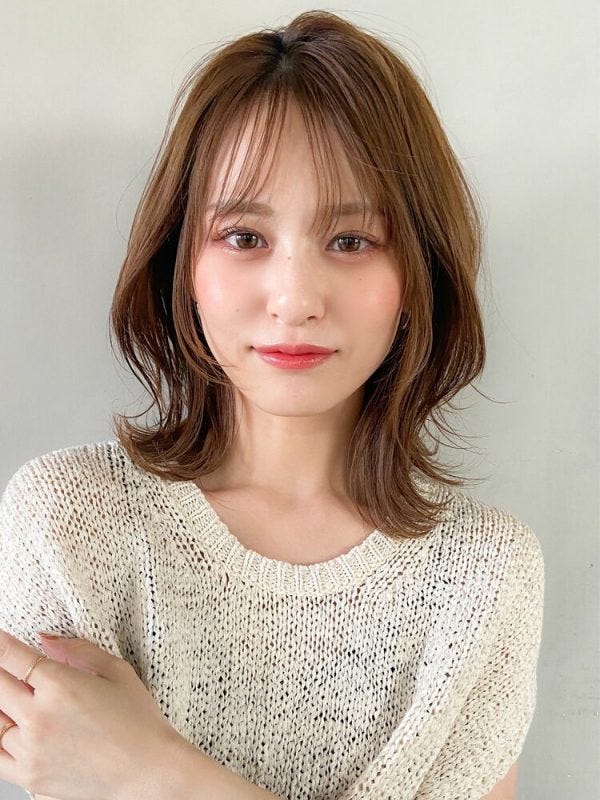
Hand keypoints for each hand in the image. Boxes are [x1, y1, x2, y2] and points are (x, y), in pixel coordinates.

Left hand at [0, 628, 188, 799]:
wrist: (148, 771)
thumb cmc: (139, 721)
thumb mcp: (116, 671)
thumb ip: (78, 650)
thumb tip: (46, 641)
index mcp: (60, 685)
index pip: (11, 657)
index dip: (0, 643)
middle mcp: (39, 716)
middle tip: (6, 669)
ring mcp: (30, 749)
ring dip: (1, 705)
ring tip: (14, 700)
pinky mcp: (29, 776)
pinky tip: (10, 728)